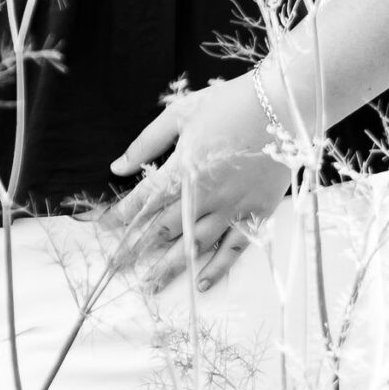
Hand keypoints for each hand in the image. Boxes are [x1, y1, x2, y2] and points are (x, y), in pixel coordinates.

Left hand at [106, 73, 291, 293]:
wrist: (282, 106)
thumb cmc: (228, 104)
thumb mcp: (180, 114)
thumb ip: (146, 143)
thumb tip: (117, 167)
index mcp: (182, 167)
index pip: (144, 199)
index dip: (122, 215)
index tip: (106, 228)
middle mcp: (204, 194)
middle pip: (163, 229)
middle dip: (137, 249)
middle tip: (118, 266)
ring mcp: (231, 207)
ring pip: (194, 244)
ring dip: (170, 267)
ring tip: (150, 285)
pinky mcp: (256, 213)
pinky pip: (233, 248)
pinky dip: (217, 268)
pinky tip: (200, 284)